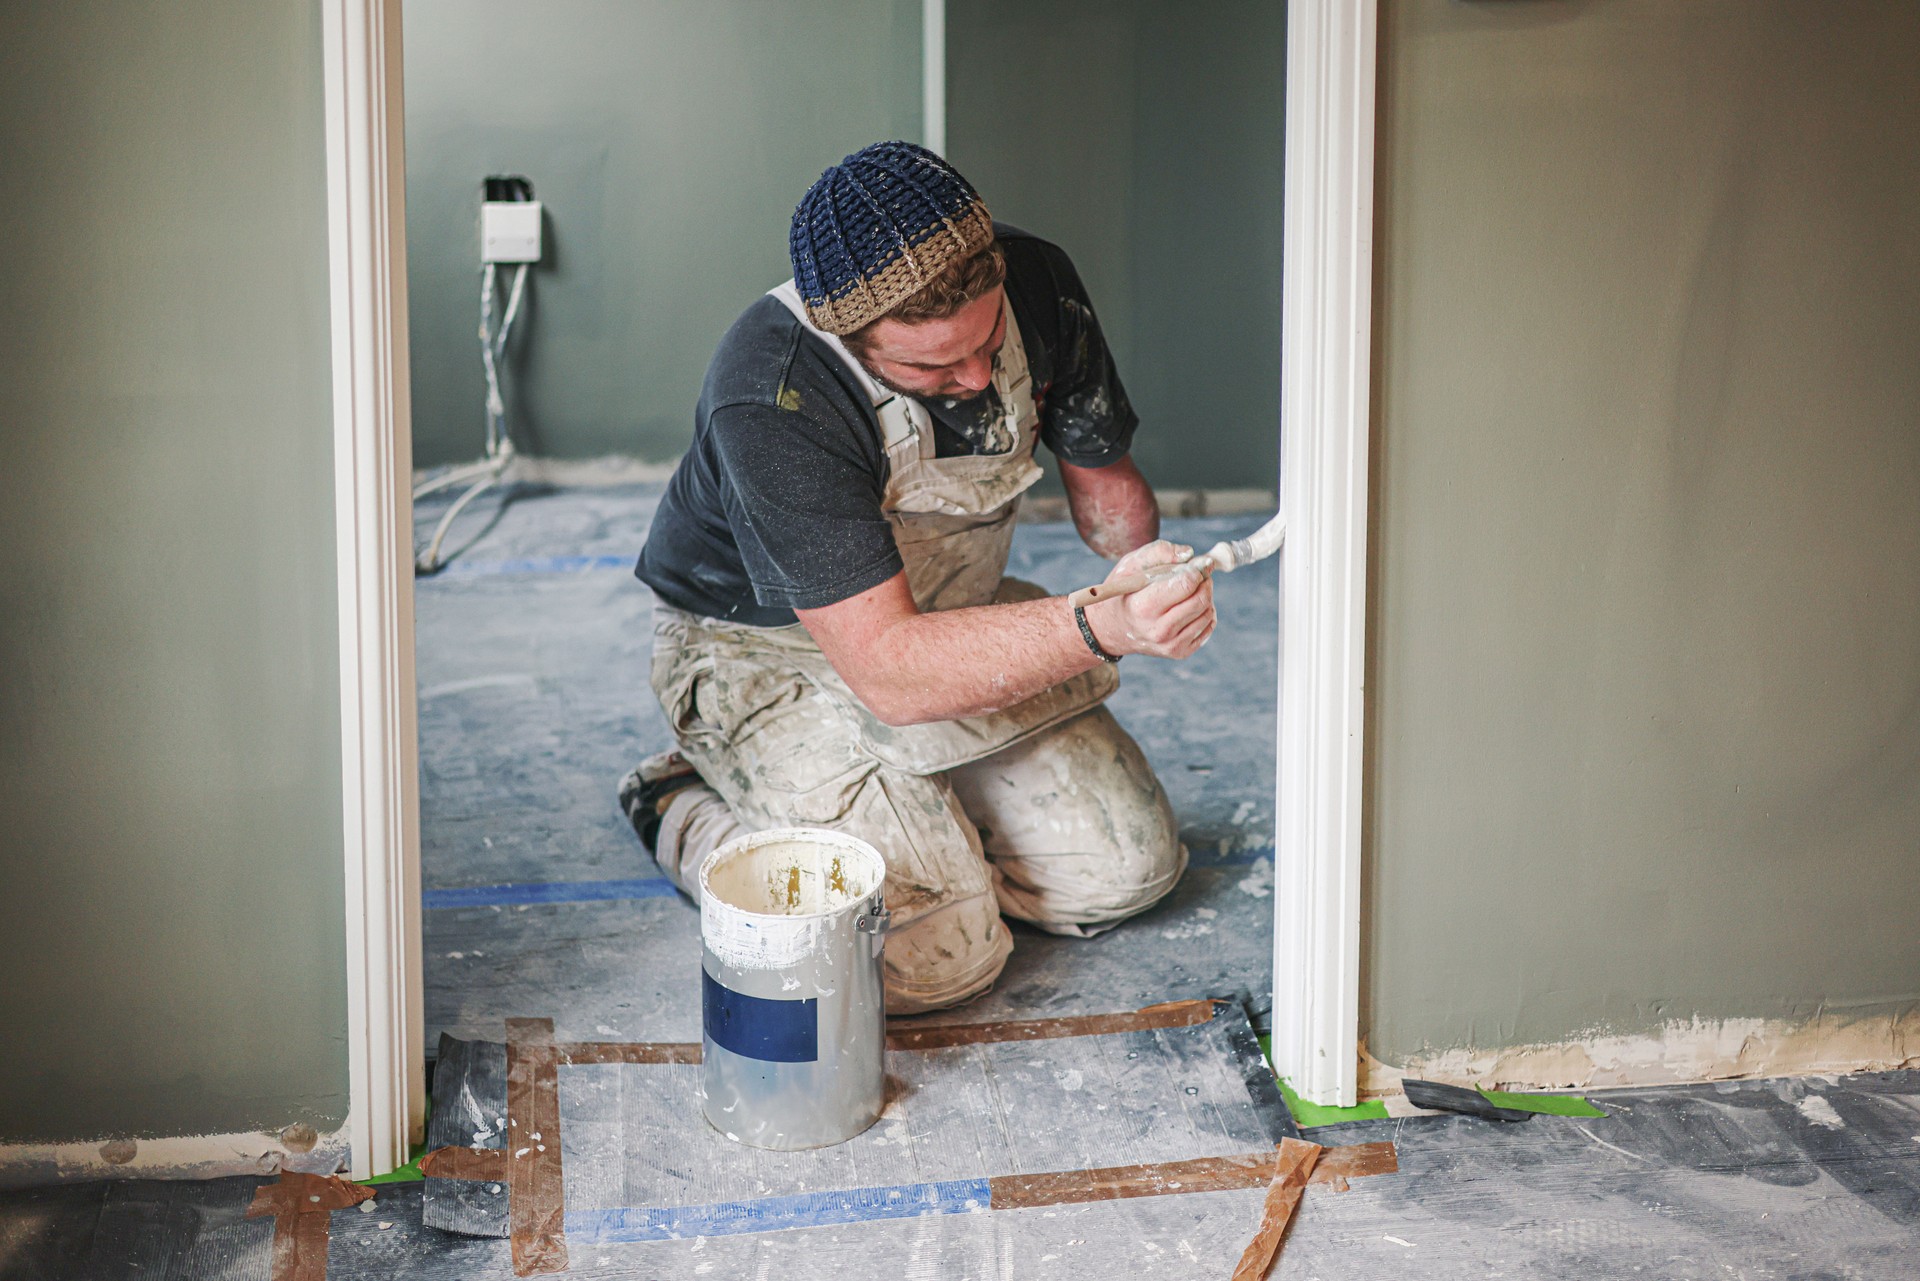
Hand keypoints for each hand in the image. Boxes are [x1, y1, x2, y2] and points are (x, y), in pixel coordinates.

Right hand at [1083, 540, 1215, 658]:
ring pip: (1207, 613)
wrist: (1112, 628)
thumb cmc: (1124, 592)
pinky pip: (1207, 626)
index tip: (1200, 563)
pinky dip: (1204, 612)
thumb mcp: (1131, 565)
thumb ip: (1159, 552)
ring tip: (1189, 591)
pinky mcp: (1179, 652)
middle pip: (1200, 599)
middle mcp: (1158, 630)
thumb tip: (1189, 553)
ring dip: (1205, 596)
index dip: (1198, 569)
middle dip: (1204, 582)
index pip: (1186, 584)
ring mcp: (1169, 645)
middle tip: (1198, 575)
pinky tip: (1189, 607)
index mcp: (1144, 606)